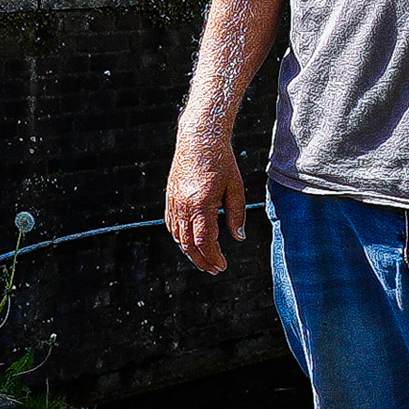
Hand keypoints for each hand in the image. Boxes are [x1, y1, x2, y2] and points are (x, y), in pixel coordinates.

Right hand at [165, 128, 247, 273]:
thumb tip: (239, 238)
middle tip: (214, 269)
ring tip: (204, 259)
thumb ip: (236, 215)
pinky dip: (180, 238)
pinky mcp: (170, 198)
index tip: (222, 265)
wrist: (199, 138)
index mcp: (201, 204)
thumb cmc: (221, 161)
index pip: (204, 241)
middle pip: (188, 244)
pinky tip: (190, 242)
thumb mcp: (235, 188)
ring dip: (190, 252)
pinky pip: (172, 225)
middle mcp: (183, 206)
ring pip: (178, 237)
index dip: (213, 257)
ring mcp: (174, 202)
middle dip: (201, 260)